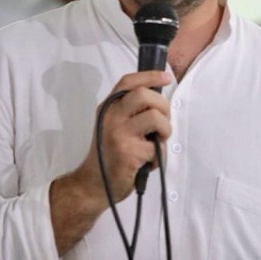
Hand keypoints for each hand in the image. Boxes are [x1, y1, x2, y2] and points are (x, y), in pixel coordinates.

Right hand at [50, 70, 171, 254]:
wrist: (93, 184)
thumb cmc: (110, 153)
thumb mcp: (113, 125)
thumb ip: (129, 111)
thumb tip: (158, 97)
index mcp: (108, 107)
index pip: (128, 81)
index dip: (150, 75)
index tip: (166, 77)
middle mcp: (111, 116)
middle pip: (145, 95)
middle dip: (164, 106)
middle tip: (163, 122)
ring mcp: (119, 134)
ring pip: (156, 118)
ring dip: (165, 131)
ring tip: (157, 142)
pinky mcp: (129, 152)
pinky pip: (158, 147)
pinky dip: (159, 157)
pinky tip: (148, 163)